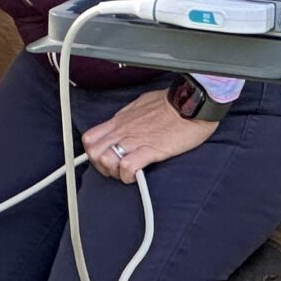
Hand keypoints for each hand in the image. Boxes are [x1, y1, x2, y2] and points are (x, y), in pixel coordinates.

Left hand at [81, 83, 218, 183]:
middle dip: (100, 166)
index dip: (93, 153)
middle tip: (114, 170)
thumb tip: (124, 123)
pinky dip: (129, 176)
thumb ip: (129, 116)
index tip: (105, 159)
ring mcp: (135, 140)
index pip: (90, 138)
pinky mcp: (151, 150)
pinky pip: (128, 167)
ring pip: (106, 160)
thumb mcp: (140, 105)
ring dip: (114, 172)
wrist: (191, 104)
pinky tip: (137, 176)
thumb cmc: (170, 104)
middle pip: (93, 153)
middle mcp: (123, 130)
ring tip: (126, 173)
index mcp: (120, 120)